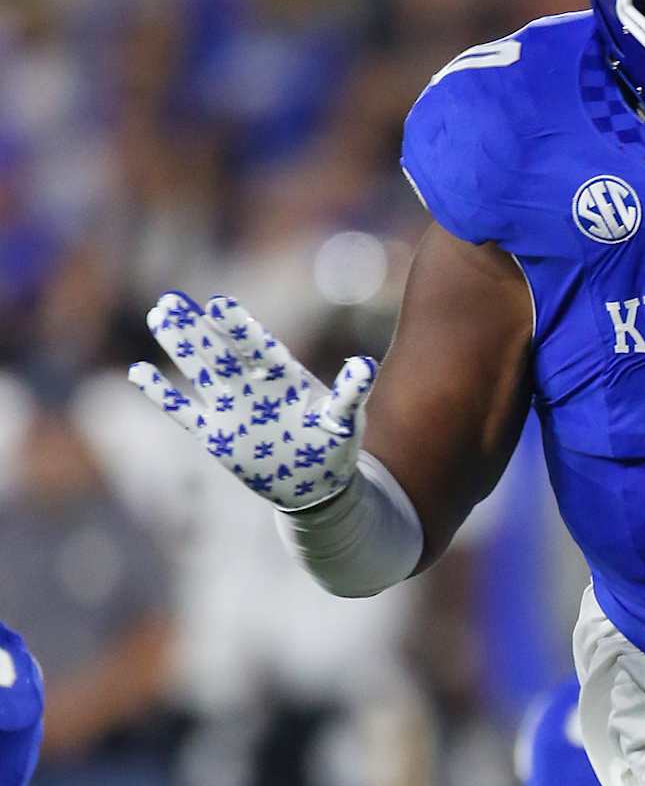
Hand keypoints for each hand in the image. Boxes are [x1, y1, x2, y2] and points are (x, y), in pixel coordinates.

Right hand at [129, 294, 375, 511]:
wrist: (316, 486)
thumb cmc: (333, 446)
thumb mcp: (346, 421)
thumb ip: (351, 393)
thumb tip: (366, 365)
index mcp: (281, 375)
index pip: (256, 345)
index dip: (238, 326)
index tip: (219, 304)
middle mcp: (251, 384)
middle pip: (219, 350)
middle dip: (197, 327)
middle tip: (171, 299)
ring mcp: (231, 407)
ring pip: (198, 370)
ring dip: (178, 346)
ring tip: (159, 315)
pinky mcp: (215, 434)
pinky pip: (184, 410)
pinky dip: (162, 394)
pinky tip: (138, 371)